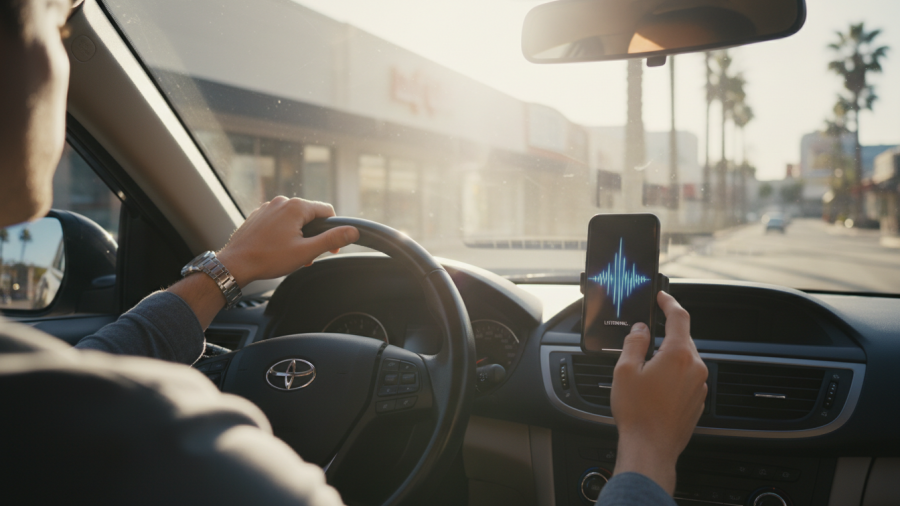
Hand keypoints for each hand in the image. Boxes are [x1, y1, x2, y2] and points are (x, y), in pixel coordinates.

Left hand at [216, 197, 358, 286]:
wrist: (235, 264)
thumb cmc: (269, 258)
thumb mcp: (306, 251)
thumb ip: (331, 239)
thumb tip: (352, 231)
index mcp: (296, 207)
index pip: (327, 211)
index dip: (333, 231)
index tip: (330, 249)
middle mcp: (282, 202)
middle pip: (310, 216)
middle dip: (313, 236)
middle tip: (308, 256)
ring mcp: (268, 207)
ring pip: (294, 219)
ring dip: (299, 236)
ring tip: (291, 256)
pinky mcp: (258, 215)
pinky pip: (279, 221)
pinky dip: (284, 234)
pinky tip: (278, 250)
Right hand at [610, 291, 707, 494]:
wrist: (651, 448)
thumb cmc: (637, 413)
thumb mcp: (625, 370)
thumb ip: (634, 342)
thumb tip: (640, 329)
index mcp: (678, 355)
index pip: (679, 317)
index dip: (669, 302)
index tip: (662, 297)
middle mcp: (695, 367)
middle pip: (682, 339)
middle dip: (664, 334)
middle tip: (643, 338)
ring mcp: (699, 385)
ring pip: (685, 359)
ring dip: (668, 357)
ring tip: (645, 370)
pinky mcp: (697, 400)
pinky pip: (687, 377)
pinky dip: (673, 375)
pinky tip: (655, 387)